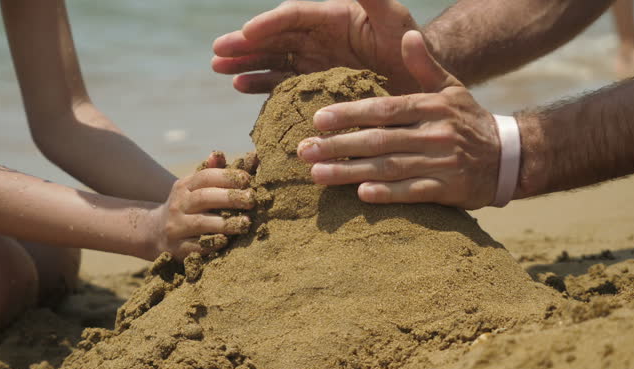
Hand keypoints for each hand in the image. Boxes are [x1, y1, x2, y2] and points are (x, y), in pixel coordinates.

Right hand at [145, 152, 254, 259]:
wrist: (155, 233)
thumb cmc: (187, 206)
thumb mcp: (193, 187)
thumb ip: (211, 172)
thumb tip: (219, 154)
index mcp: (184, 186)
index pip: (204, 176)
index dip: (227, 176)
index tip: (248, 179)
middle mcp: (178, 205)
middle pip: (203, 198)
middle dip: (230, 198)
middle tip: (252, 199)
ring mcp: (176, 227)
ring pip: (201, 223)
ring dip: (226, 223)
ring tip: (246, 223)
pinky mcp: (178, 248)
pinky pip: (197, 246)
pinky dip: (213, 243)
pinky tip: (228, 241)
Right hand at [212, 0, 419, 94]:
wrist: (416, 79)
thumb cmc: (409, 45)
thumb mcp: (394, 19)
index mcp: (332, 16)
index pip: (294, 16)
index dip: (269, 24)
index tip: (247, 33)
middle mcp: (318, 37)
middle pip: (275, 38)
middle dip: (245, 44)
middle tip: (218, 52)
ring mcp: (314, 61)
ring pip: (273, 60)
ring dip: (246, 63)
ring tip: (220, 68)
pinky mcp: (315, 85)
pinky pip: (284, 83)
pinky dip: (263, 85)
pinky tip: (242, 86)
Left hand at [297, 31, 501, 210]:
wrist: (508, 157)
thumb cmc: (468, 120)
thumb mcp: (451, 88)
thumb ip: (424, 65)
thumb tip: (407, 34)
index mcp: (431, 106)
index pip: (384, 109)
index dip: (350, 114)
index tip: (317, 119)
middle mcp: (435, 133)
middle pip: (379, 140)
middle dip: (338, 146)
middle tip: (302, 151)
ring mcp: (442, 163)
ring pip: (389, 167)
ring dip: (350, 173)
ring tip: (316, 175)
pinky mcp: (448, 190)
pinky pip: (413, 192)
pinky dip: (387, 194)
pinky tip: (361, 195)